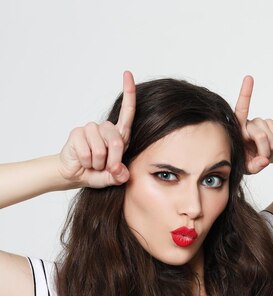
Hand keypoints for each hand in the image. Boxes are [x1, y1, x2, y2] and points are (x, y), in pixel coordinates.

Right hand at [58, 71, 135, 187]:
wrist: (76, 175)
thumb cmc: (98, 172)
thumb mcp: (113, 177)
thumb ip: (120, 175)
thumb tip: (118, 170)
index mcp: (119, 135)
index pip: (127, 112)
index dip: (129, 93)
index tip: (128, 74)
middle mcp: (106, 128)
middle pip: (117, 141)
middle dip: (113, 159)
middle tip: (105, 167)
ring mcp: (90, 129)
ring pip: (101, 149)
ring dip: (98, 162)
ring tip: (93, 163)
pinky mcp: (77, 133)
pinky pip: (87, 152)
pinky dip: (87, 162)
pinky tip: (84, 161)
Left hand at [234, 75, 272, 173]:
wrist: (253, 157)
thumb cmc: (245, 160)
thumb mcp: (246, 167)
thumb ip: (254, 166)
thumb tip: (264, 161)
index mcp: (237, 128)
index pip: (242, 109)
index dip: (246, 93)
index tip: (249, 78)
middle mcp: (247, 122)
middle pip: (260, 134)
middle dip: (263, 149)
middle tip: (261, 158)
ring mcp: (259, 122)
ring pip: (270, 135)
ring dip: (270, 148)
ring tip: (263, 153)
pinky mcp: (270, 124)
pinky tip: (271, 146)